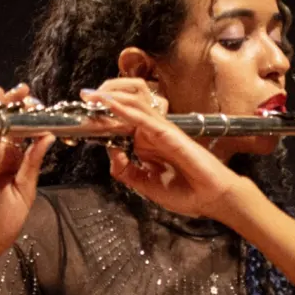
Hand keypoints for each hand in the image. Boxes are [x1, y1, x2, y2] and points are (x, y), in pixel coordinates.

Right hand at [0, 84, 55, 265]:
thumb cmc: (4, 221)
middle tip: (21, 90)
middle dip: (9, 107)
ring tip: (1, 96)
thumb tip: (46, 137)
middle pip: (0, 128)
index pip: (18, 133)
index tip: (35, 102)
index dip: (25, 117)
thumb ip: (32, 163)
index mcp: (11, 162)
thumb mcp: (26, 190)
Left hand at [80, 78, 247, 220]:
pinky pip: (144, 118)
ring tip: (91, 95)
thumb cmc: (186, 193)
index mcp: (146, 144)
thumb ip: (126, 170)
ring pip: (134, 105)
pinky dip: (125, 110)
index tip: (82, 113)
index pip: (121, 123)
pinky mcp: (170, 134)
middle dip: (104, 99)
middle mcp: (152, 133)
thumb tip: (110, 151)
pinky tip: (109, 104)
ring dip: (111, 98)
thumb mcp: (145, 185)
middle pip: (126, 107)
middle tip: (84, 96)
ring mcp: (162, 131)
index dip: (102, 116)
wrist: (211, 200)